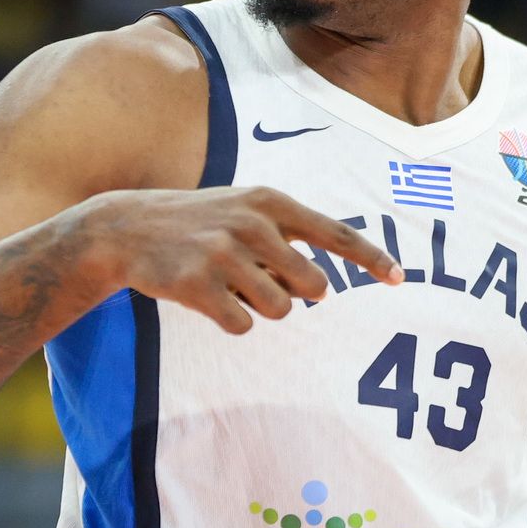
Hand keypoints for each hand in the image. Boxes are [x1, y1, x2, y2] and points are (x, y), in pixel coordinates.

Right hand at [76, 186, 401, 331]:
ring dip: (261, 306)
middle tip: (262, 278)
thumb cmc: (201, 224)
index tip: (400, 278)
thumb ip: (288, 239)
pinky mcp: (197, 285)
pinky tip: (207, 297)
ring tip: (230, 284)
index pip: (334, 234)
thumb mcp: (245, 212)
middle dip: (296, 292)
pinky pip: (243, 324)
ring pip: (280, 310)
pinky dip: (231, 319)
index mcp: (269, 202)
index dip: (370, 258)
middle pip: (313, 286)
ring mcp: (223, 254)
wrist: (126, 229)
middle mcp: (251, 224)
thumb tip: (324, 288)